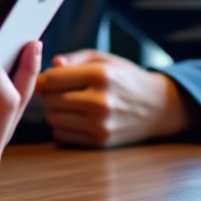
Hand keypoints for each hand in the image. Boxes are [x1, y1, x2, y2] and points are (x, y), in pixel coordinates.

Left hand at [36, 50, 193, 146]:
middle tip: (57, 90)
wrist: (158, 107)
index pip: (51, 79)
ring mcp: (101, 125)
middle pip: (49, 99)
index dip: (42, 78)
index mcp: (100, 76)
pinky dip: (61, 125)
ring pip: (53, 118)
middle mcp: (101, 102)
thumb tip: (51, 65)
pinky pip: (62, 134)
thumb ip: (72, 58)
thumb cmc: (123, 77)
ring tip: (67, 102)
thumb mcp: (101, 58)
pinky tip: (74, 116)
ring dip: (53, 110)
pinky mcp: (101, 142)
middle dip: (48, 94)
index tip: (45, 78)